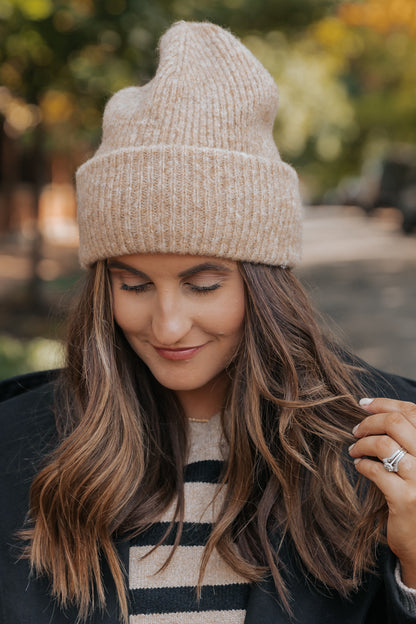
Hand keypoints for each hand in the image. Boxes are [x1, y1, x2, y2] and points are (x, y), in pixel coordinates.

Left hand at [348, 397, 415, 587]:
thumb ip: (406, 440)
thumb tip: (373, 410)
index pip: (413, 412)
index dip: (385, 404)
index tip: (363, 404)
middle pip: (396, 422)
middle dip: (369, 422)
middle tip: (355, 431)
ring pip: (384, 444)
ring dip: (362, 444)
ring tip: (355, 450)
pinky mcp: (406, 499)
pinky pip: (376, 471)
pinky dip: (363, 465)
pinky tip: (360, 466)